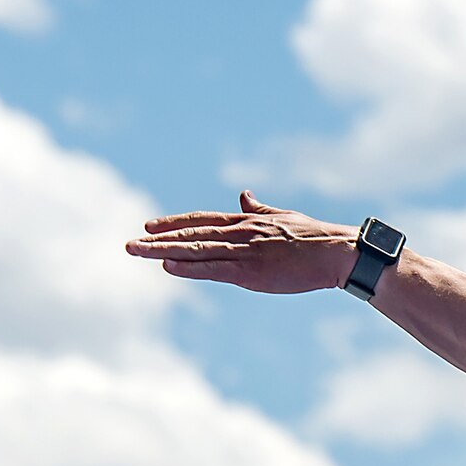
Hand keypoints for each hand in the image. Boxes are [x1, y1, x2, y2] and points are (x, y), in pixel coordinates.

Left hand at [125, 191, 359, 294]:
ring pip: (194, 249)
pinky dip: (188, 266)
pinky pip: (212, 268)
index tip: (149, 226)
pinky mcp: (252, 272)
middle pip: (190, 233)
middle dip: (157, 238)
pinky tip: (167, 265)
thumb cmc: (315, 236)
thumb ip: (259, 208)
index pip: (202, 219)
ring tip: (135, 251)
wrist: (336, 252)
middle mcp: (239, 233)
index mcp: (247, 221)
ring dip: (162, 250)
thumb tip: (244, 194)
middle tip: (129, 243)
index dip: (174, 223)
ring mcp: (244, 252)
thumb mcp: (282, 215)